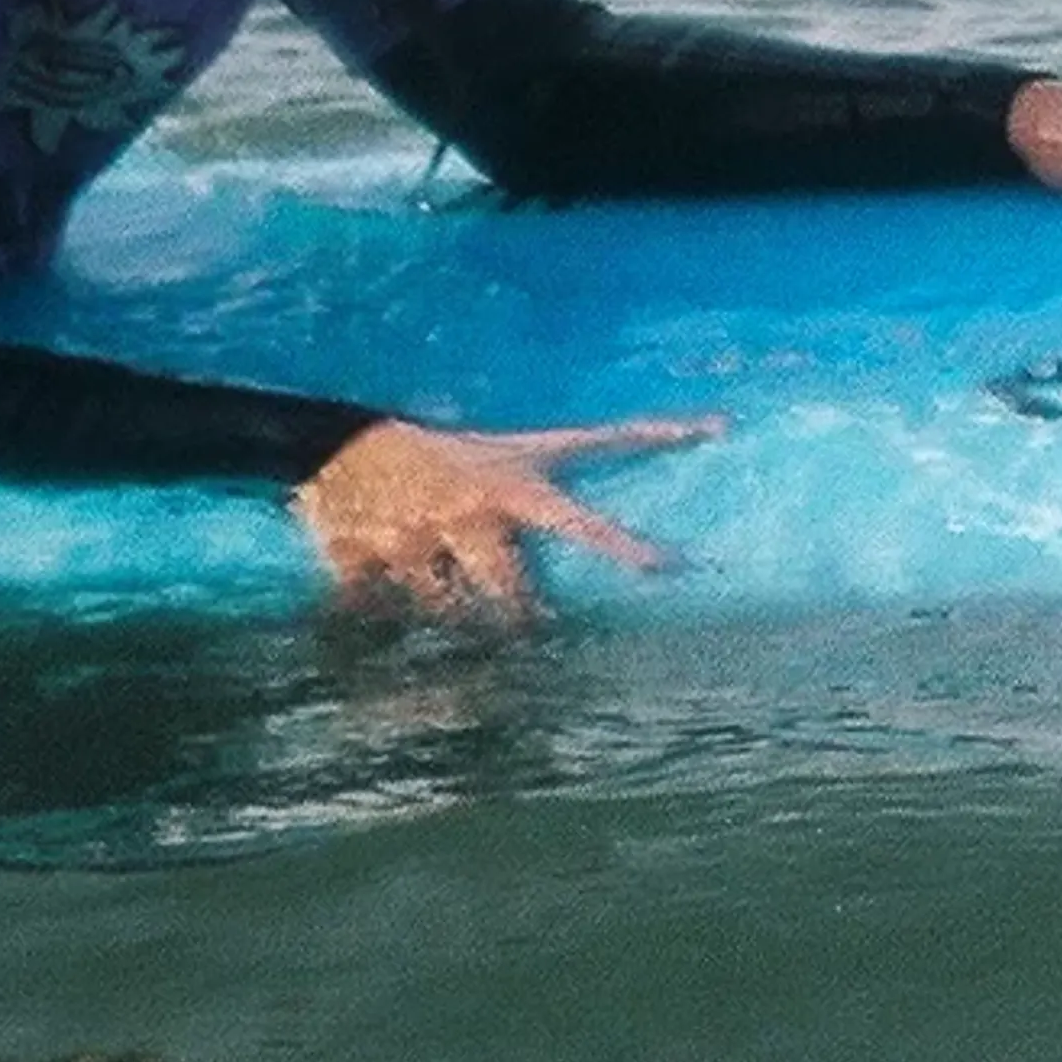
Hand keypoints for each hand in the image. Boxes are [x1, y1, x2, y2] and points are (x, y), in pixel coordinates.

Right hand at [293, 414, 691, 617]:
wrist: (341, 443)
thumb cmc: (455, 451)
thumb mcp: (524, 448)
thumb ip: (610, 443)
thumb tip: (719, 422)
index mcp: (511, 490)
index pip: (580, 521)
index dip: (622, 545)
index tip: (666, 568)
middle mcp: (466, 515)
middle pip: (508, 597)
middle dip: (518, 624)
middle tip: (526, 639)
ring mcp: (412, 539)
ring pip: (448, 616)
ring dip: (451, 622)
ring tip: (444, 613)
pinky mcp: (359, 561)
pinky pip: (375, 619)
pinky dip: (378, 623)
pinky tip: (373, 606)